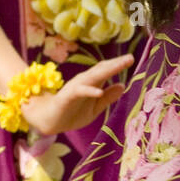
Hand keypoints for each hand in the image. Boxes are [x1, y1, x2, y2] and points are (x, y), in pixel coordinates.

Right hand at [20, 54, 135, 135]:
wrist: (48, 122)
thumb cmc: (71, 114)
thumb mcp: (95, 108)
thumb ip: (108, 98)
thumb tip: (122, 85)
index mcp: (91, 83)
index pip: (105, 70)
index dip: (117, 64)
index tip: (131, 59)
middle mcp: (84, 81)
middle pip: (101, 70)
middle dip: (115, 63)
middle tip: (130, 58)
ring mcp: (75, 87)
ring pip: (92, 76)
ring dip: (106, 71)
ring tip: (120, 66)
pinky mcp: (67, 96)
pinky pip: (79, 91)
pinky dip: (90, 90)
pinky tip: (99, 91)